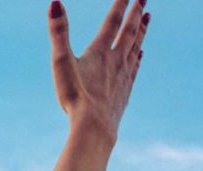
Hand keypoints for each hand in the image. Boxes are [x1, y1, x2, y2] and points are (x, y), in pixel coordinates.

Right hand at [48, 0, 149, 144]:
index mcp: (99, 52)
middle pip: (129, 31)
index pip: (112, 21)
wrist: (95, 126)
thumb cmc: (75, 96)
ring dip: (141, 31)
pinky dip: (138, 57)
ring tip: (147, 17)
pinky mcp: (125, 91)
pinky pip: (134, 68)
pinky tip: (140, 54)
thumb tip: (54, 3)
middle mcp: (115, 60)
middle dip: (136, 13)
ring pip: (136, 47)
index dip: (121, 3)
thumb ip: (58, 32)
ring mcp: (123, 76)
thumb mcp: (60, 62)